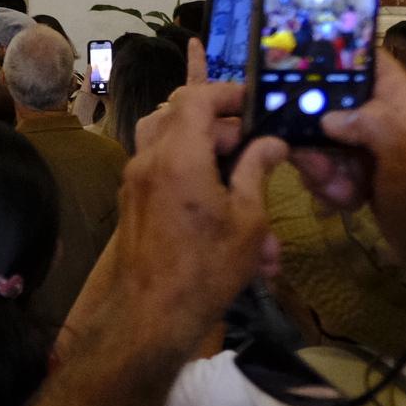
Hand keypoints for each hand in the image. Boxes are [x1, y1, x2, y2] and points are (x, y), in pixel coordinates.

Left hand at [95, 83, 286, 365]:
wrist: (152, 313)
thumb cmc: (207, 266)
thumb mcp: (247, 219)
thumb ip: (256, 170)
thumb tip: (272, 141)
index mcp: (178, 156)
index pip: (196, 97)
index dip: (227, 91)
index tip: (256, 101)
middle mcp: (148, 159)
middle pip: (178, 114)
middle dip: (220, 123)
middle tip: (256, 147)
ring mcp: (135, 178)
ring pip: (166, 138)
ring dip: (203, 146)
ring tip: (240, 171)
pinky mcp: (133, 198)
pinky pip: (162, 170)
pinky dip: (191, 174)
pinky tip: (225, 206)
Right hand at [312, 52, 405, 287]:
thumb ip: (370, 125)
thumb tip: (326, 118)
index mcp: (402, 100)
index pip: (365, 58)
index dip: (331, 56)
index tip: (293, 69)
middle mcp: (384, 115)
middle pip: (329, 102)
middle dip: (313, 134)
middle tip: (316, 162)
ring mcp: (371, 145)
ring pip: (322, 139)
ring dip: (321, 168)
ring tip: (341, 191)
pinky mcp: (362, 172)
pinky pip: (328, 167)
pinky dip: (329, 186)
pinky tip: (346, 202)